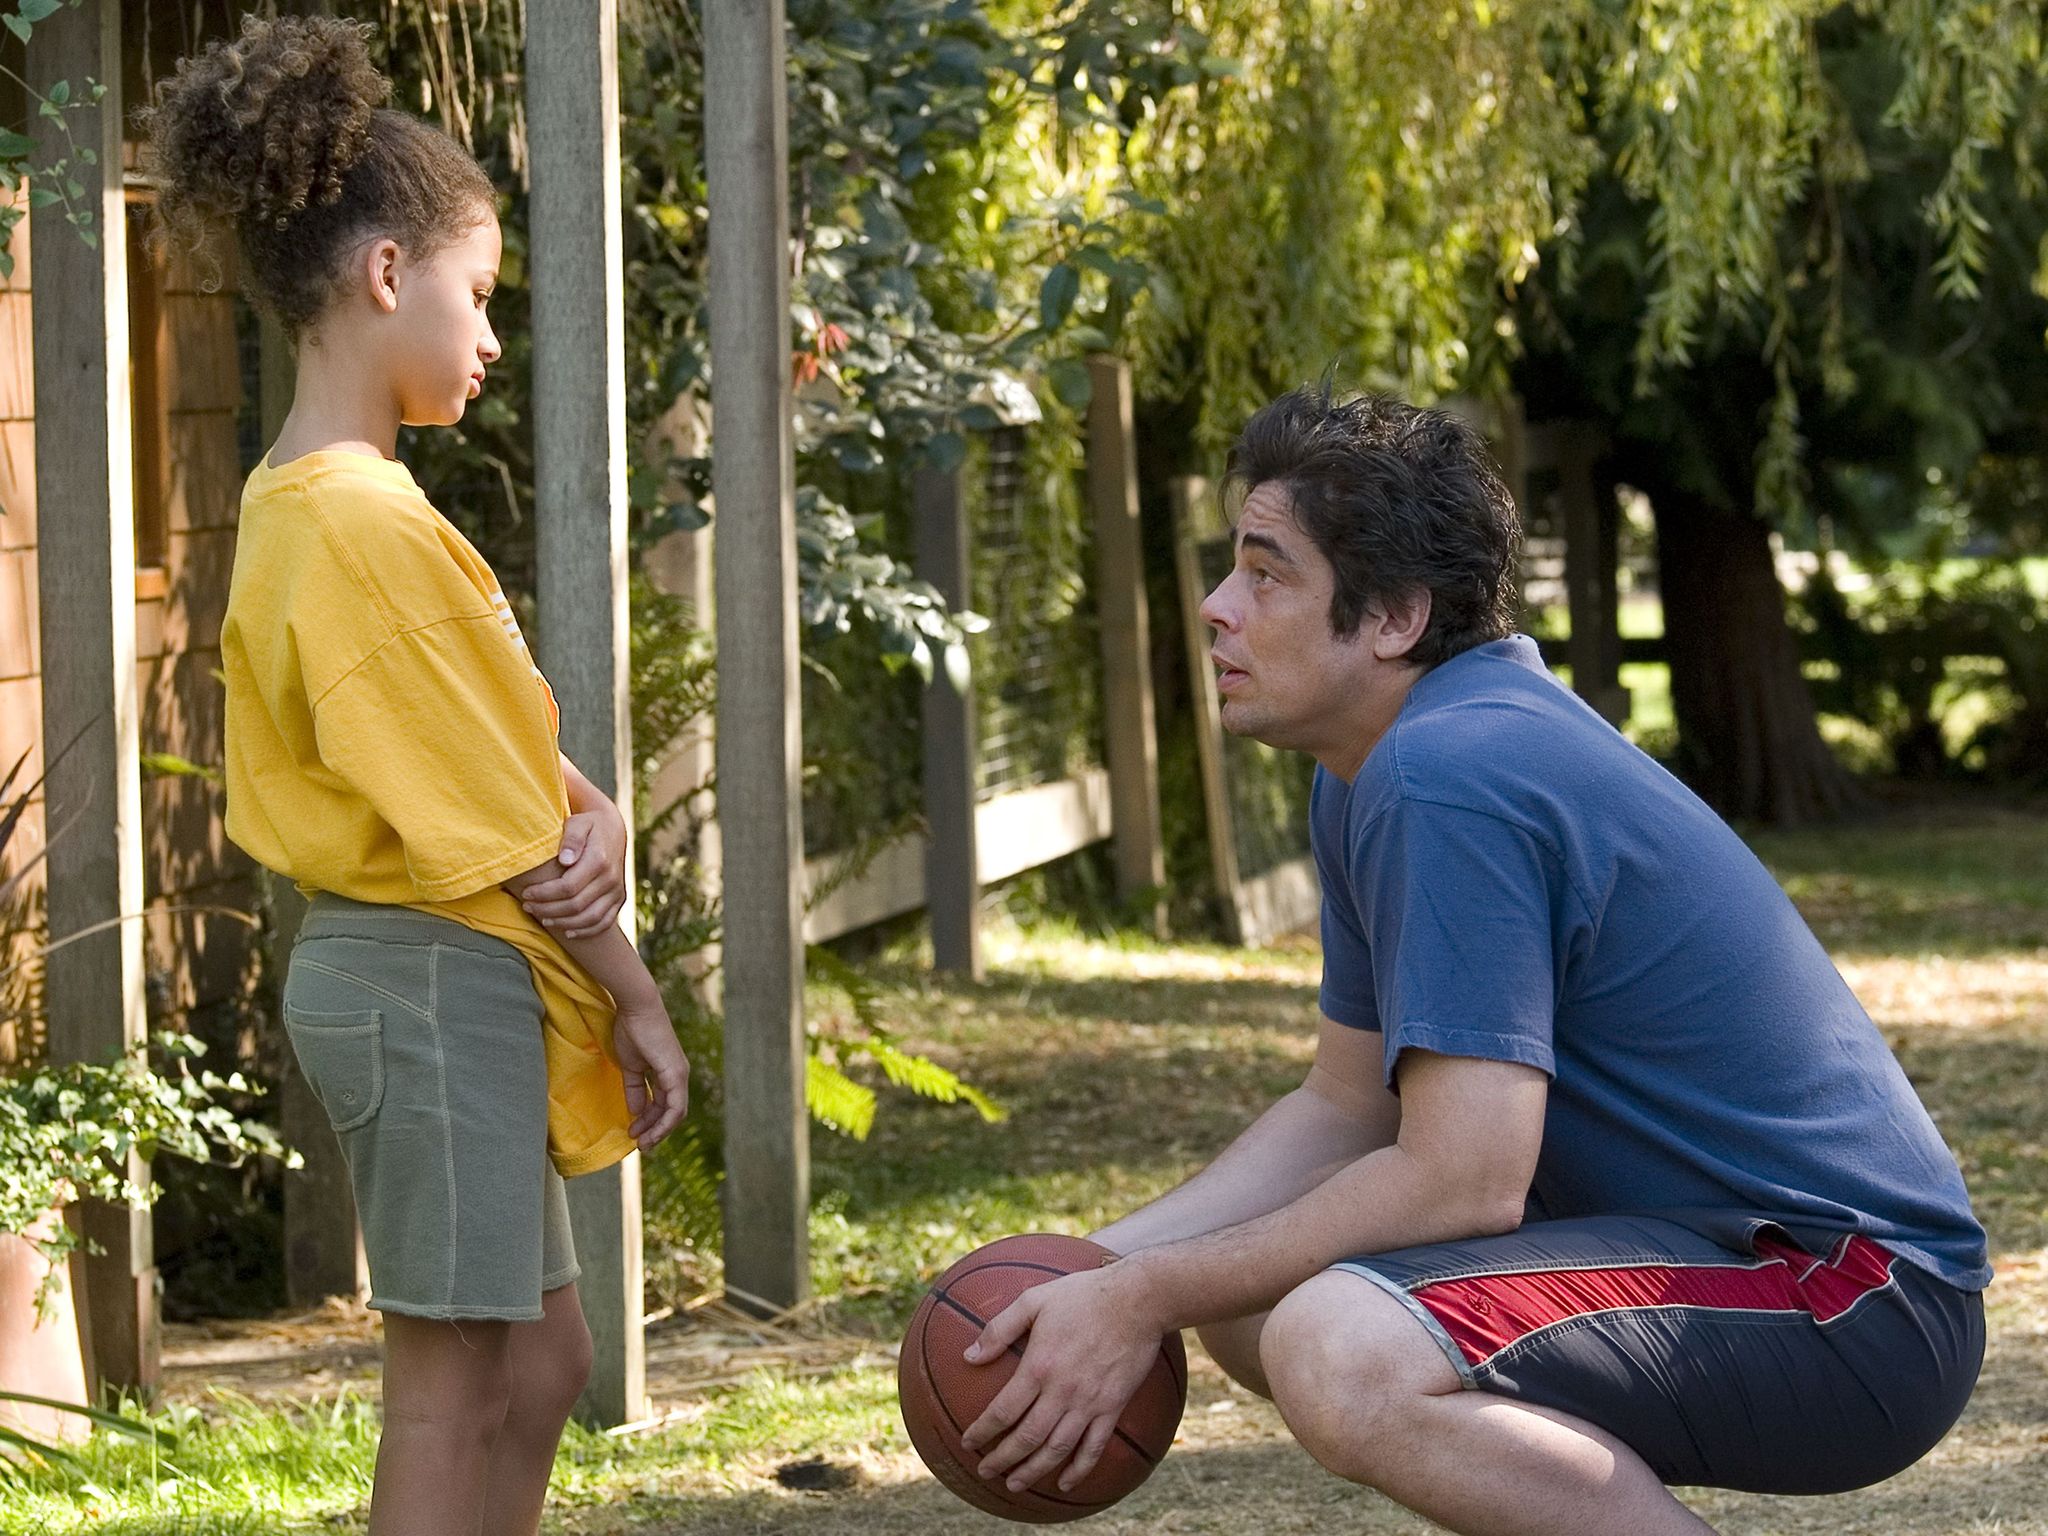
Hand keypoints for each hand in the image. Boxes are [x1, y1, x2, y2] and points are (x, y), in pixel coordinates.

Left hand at [521, 808, 627, 937]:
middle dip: (548, 909)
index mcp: (599, 860)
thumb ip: (571, 838)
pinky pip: (604, 922)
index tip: (526, 893)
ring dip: (563, 923)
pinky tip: (568, 933)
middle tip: (528, 906)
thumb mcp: (577, 823)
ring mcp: (617, 891)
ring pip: (589, 918)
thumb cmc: (587, 825)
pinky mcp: (619, 899)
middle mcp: (611, 878)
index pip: (568, 887)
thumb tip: (565, 860)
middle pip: (576, 905)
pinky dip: (586, 931)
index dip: (544, 894)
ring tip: (543, 919)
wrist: (612, 830)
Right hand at [611, 995, 688, 1149]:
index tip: (634, 1133)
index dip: (650, 1121)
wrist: (636, 1009)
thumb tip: (635, 1112)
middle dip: (656, 1131)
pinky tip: (648, 1130)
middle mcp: (679, 1075)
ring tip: (642, 1143)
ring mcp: (680, 1074)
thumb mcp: (630, 1066)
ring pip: (676, 1113)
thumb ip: (634, 1089)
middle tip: (640, 1146)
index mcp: (669, 1073)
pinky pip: (675, 1106)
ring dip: (659, 1131)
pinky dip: (663, 1121)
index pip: (665, 1104)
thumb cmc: (632, 1031)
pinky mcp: (676, 1073)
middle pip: (673, 1112)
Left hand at [958, 1261, 1168, 1494]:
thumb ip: (1000, 1328)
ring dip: (1033, 1471)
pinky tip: (1065, 1483)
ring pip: (1056, 1449)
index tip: (967, 1443)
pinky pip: (1094, 1447)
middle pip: (1026, 1438)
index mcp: (1039, 1367)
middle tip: (986, 1472)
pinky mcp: (1112, 1407)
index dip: (982, 1432)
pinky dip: (1078, 1470)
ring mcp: (1089, 1403)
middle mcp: (1062, 1392)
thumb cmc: (1084, 1295)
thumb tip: (968, 1355)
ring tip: (1015, 1484)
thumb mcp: (1035, 1300)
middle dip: (1002, 1460)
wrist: (1139, 1299)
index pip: (1002, 1411)